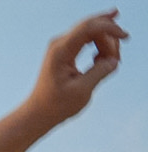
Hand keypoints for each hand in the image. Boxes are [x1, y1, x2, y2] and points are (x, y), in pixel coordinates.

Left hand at [25, 9, 128, 129]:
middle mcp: (59, 44)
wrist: (39, 112)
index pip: (88, 27)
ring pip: (92, 32)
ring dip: (105, 45)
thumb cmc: (57, 105)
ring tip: (104, 66)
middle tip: (113, 61)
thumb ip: (99, 72)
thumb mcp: (82, 91)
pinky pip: (88, 38)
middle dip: (109, 39)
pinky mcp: (66, 50)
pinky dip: (99, 47)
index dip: (110, 28)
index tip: (124, 38)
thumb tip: (113, 60)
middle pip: (93, 27)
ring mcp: (62, 45)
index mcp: (60, 52)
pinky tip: (97, 62)